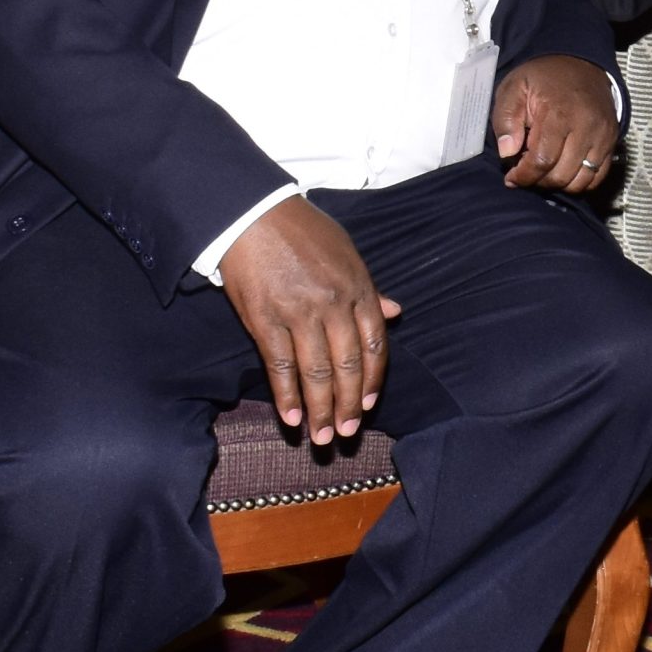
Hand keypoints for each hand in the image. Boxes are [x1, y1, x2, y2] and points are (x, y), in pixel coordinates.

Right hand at [219, 198, 401, 442]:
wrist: (254, 215)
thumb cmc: (303, 232)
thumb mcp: (347, 253)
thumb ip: (370, 289)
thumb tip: (397, 313)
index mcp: (358, 287)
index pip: (375, 344)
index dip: (372, 380)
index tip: (368, 405)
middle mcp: (333, 303)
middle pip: (347, 365)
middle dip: (348, 404)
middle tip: (346, 434)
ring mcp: (299, 313)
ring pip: (315, 373)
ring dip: (319, 410)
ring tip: (322, 437)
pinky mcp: (265, 320)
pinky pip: (280, 366)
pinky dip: (286, 396)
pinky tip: (290, 418)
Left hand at [492, 54, 620, 191]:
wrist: (579, 61)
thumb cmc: (543, 77)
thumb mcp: (514, 88)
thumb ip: (506, 119)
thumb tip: (508, 153)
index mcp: (559, 113)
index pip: (542, 161)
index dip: (524, 176)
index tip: (512, 177)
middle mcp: (586, 127)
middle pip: (562, 175)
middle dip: (539, 181)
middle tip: (527, 171)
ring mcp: (603, 135)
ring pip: (581, 181)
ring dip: (559, 184)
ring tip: (545, 170)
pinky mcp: (612, 141)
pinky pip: (598, 176)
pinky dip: (579, 181)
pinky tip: (564, 169)